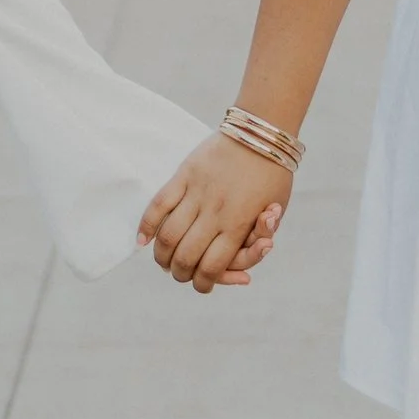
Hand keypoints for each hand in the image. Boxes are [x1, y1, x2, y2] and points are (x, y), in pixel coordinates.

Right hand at [140, 139, 291, 292]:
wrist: (261, 132)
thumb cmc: (273, 177)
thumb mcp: (275, 213)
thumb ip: (256, 243)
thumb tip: (245, 276)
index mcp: (239, 223)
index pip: (212, 268)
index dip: (205, 284)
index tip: (203, 285)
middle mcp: (215, 212)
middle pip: (186, 257)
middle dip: (182, 274)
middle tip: (182, 275)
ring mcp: (197, 193)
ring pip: (168, 236)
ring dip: (163, 256)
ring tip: (165, 261)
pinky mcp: (184, 176)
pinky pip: (158, 205)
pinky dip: (147, 226)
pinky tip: (142, 241)